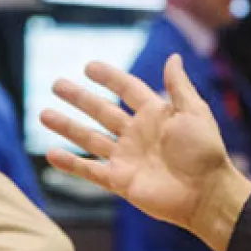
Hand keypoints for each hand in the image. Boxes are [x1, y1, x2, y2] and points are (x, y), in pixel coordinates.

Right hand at [42, 55, 250, 250]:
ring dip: (68, 126)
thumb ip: (179, 86)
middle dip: (79, 98)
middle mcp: (137, 134)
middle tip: (56, 84)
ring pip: (90, 139)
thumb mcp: (195, 112)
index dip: (110, 77)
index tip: (89, 66)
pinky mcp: (121, 181)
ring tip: (44, 114)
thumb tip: (174, 57)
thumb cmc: (205, 152)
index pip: (128, 90)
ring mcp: (127, 157)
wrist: (206, 194)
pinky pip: (91, 171)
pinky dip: (71, 164)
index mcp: (156, 114)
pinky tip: (51, 153)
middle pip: (102, 111)